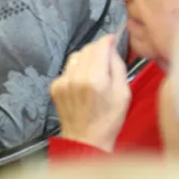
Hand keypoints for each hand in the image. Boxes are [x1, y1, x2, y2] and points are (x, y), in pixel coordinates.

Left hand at [50, 34, 131, 151]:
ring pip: (75, 57)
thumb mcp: (123, 93)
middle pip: (86, 49)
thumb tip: (111, 47)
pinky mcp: (55, 86)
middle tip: (106, 59)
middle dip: (97, 50)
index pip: (99, 46)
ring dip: (86, 59)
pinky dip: (76, 70)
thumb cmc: (108, 120)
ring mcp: (62, 81)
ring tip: (95, 73)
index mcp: (94, 79)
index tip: (112, 39)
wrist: (86, 140)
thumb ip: (117, 66)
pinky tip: (83, 84)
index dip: (107, 40)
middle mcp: (75, 77)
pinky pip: (67, 69)